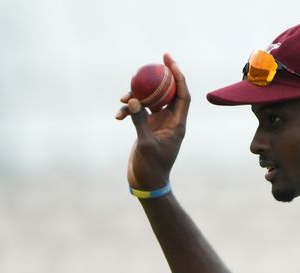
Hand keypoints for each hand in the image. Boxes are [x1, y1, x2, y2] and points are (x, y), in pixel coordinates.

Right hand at [115, 53, 190, 189]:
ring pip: (150, 101)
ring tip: (122, 98)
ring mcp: (158, 124)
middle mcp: (170, 121)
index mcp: (177, 124)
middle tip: (153, 61)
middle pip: (167, 93)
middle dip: (160, 77)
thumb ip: (140, 121)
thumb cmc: (151, 168)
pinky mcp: (147, 128)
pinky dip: (128, 111)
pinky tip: (118, 116)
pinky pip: (138, 112)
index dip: (178, 77)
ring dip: (136, 97)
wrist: (146, 183)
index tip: (170, 61)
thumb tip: (134, 99)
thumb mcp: (145, 143)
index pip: (182, 95)